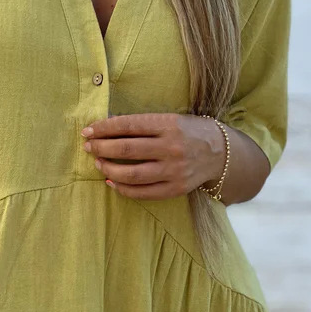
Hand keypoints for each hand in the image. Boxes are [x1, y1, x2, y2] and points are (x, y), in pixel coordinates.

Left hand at [81, 112, 225, 200]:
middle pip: (126, 150)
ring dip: (109, 168)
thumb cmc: (190, 131)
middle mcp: (171, 148)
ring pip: (132, 174)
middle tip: (88, 147)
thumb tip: (108, 126)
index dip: (104, 128)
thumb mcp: (171, 119)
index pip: (128, 125)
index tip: (88, 130)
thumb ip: (144, 124)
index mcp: (169, 124)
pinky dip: (123, 188)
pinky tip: (111, 181)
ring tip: (98, 163)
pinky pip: (143, 193)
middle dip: (101, 148)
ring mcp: (174, 170)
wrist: (222, 153)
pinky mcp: (175, 189)